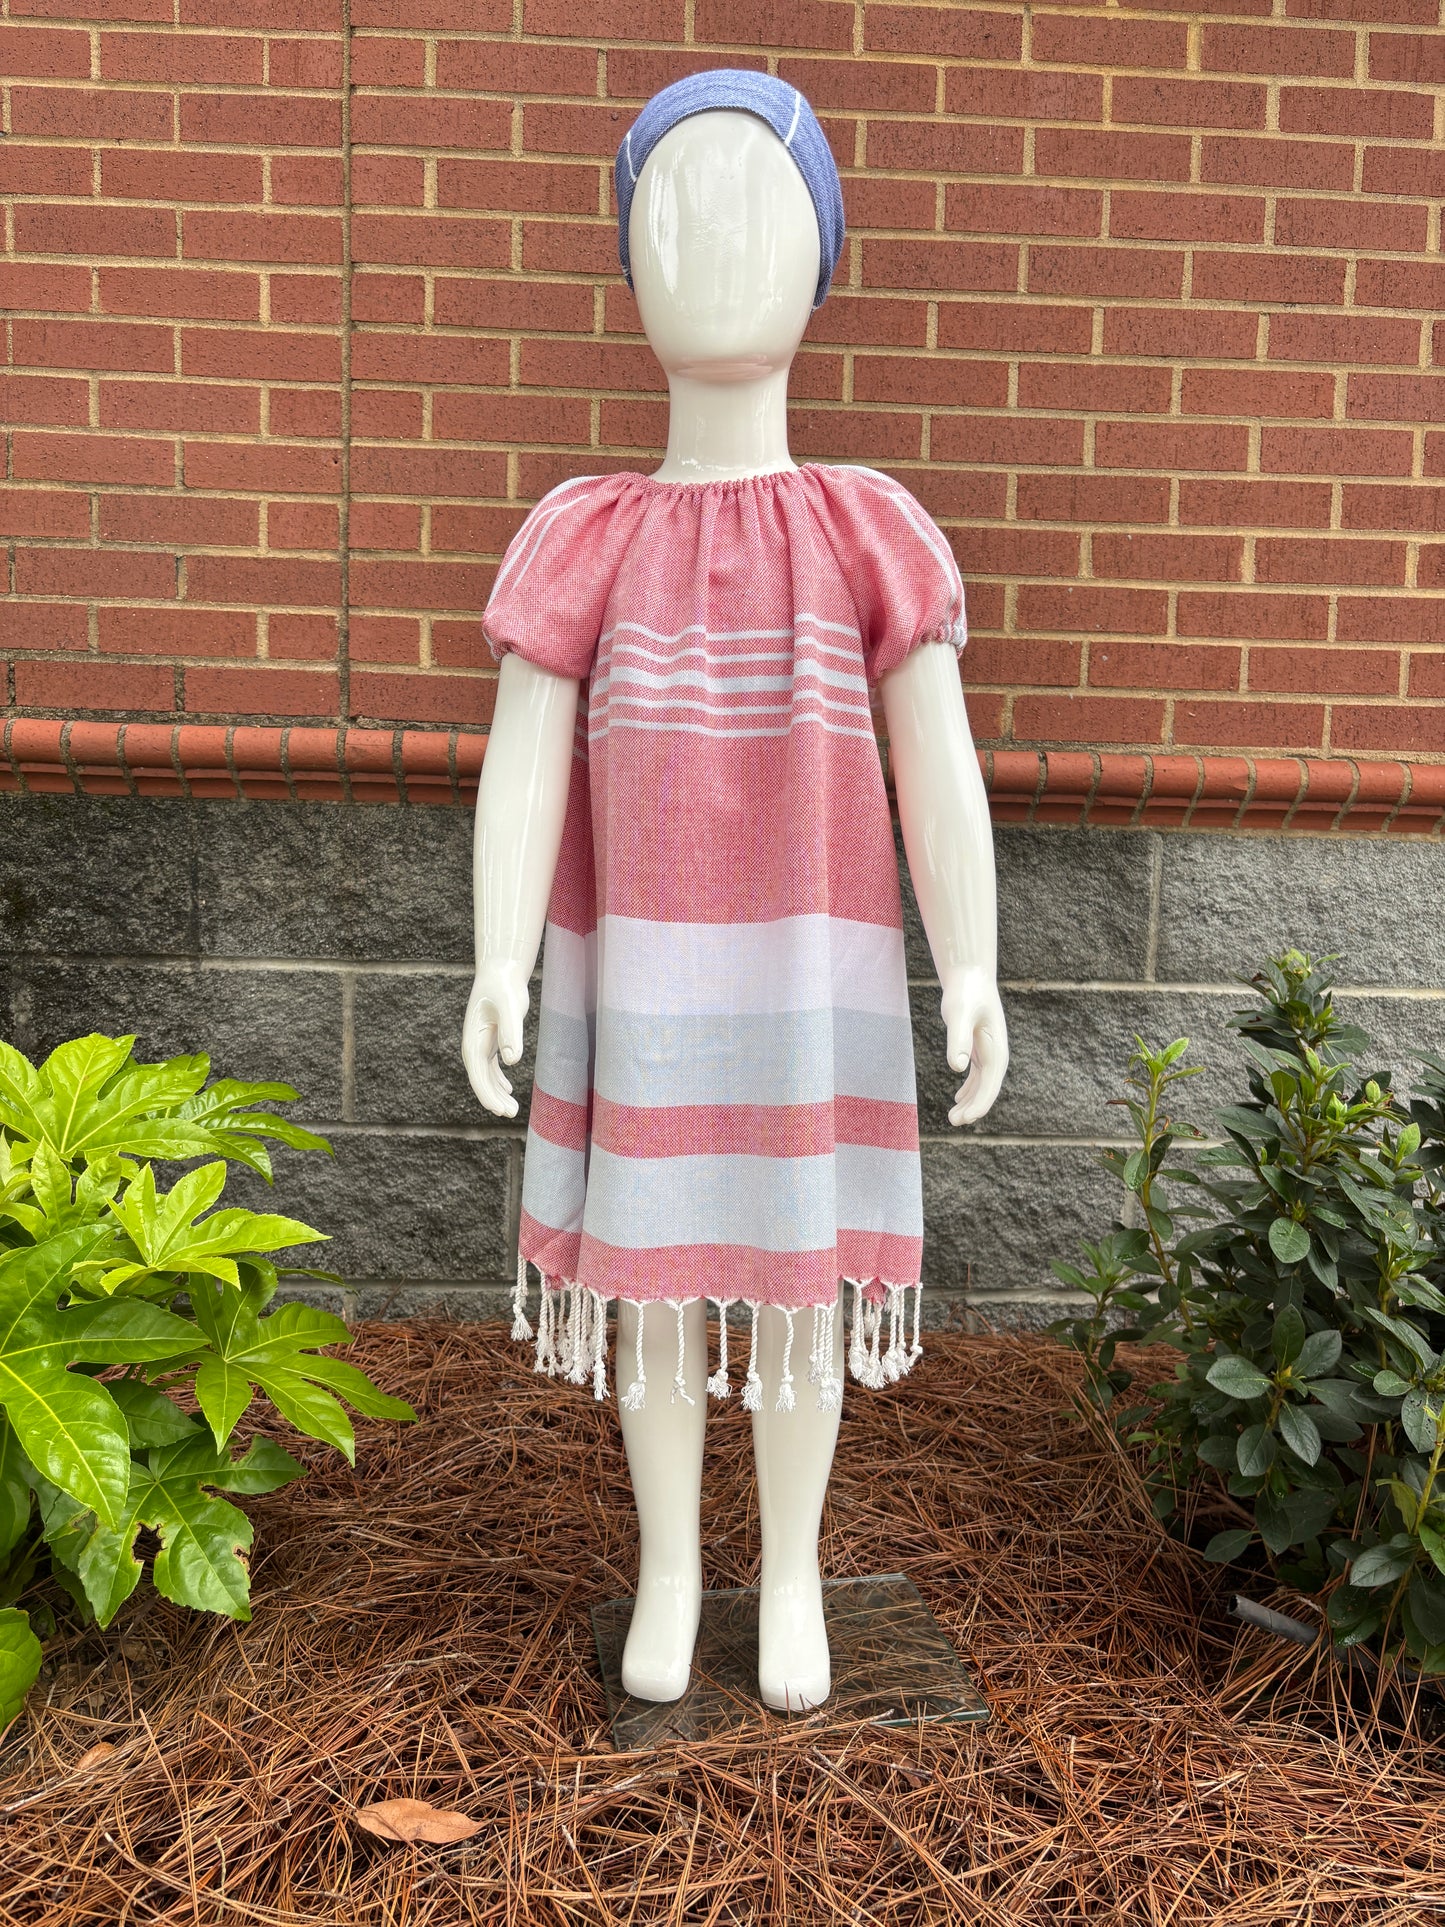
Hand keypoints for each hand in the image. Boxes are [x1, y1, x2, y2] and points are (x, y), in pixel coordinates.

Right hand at [461, 958, 529, 1117]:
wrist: (501, 971)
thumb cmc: (504, 986)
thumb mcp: (510, 1006)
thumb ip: (511, 1032)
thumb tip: (512, 1061)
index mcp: (473, 1039)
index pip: (477, 1073)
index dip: (486, 1093)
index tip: (498, 1108)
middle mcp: (473, 1044)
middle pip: (481, 1078)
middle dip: (494, 1098)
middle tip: (510, 1113)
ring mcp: (481, 1043)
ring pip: (486, 1075)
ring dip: (497, 1092)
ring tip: (512, 1109)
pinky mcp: (491, 1040)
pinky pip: (491, 1067)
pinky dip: (499, 1080)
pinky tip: (509, 1091)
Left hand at [940, 967, 1007, 1125]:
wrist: (970, 975)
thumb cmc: (965, 993)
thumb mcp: (958, 1014)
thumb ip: (958, 1039)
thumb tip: (957, 1067)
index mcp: (996, 1050)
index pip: (990, 1085)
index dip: (978, 1104)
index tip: (963, 1118)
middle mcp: (997, 1054)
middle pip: (987, 1089)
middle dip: (973, 1108)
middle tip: (954, 1121)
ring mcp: (989, 1052)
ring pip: (982, 1085)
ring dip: (970, 1102)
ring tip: (953, 1117)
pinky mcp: (980, 1048)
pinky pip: (978, 1076)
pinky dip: (969, 1089)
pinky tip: (958, 1098)